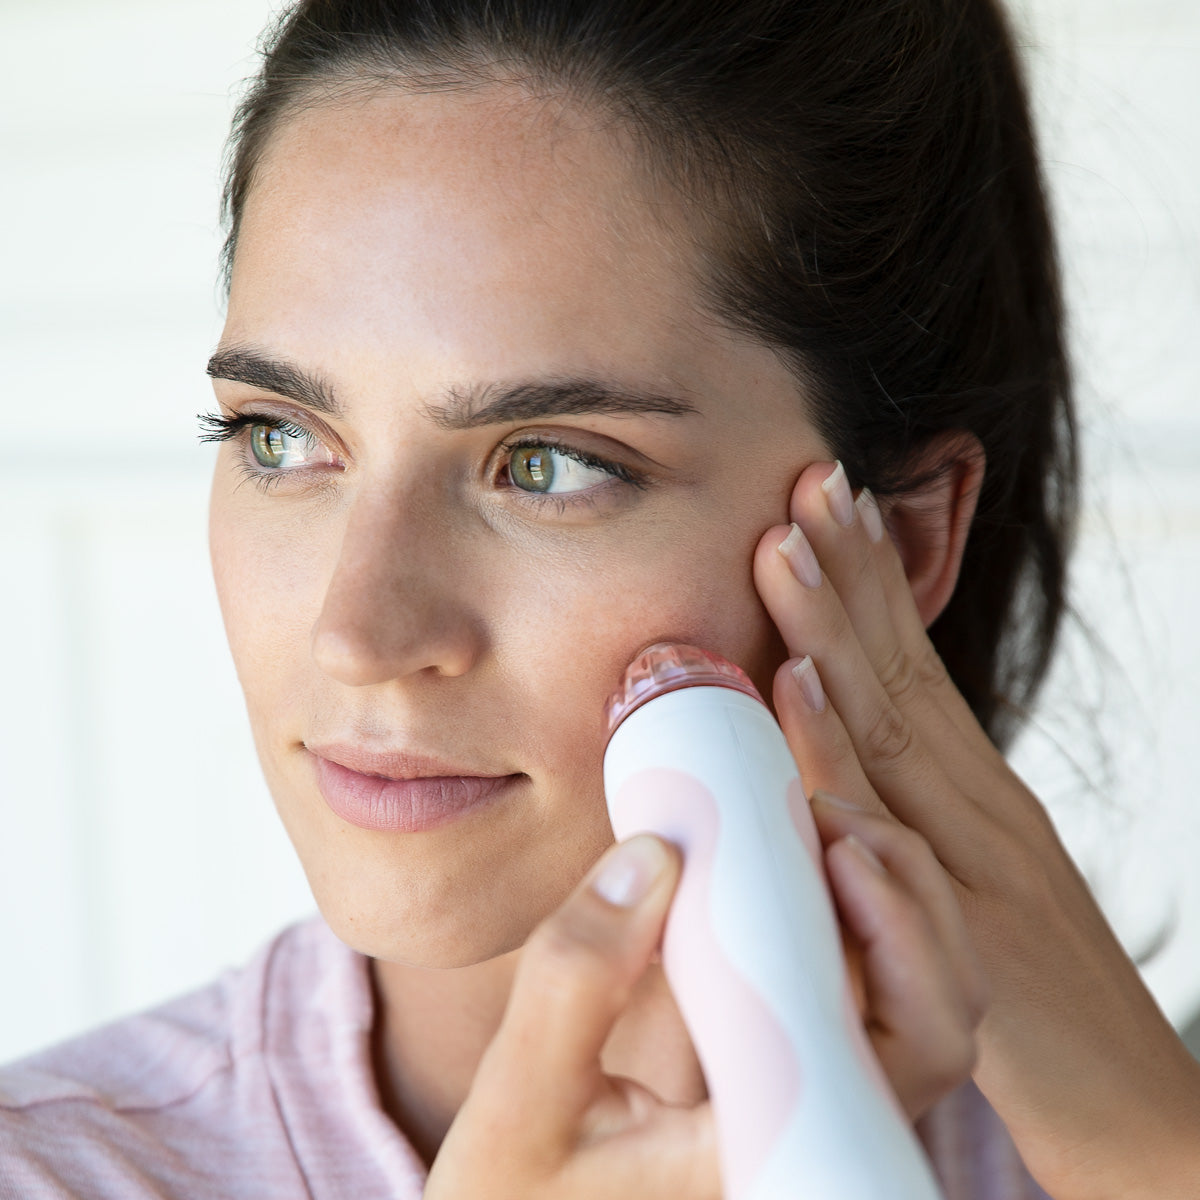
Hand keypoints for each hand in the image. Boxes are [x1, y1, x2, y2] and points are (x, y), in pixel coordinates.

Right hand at [424, 811, 980, 1198]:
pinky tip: (795, 870)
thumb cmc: (518, 1186)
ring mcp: (804, 1116)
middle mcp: (814, 1143)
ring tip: (817, 826)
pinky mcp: (781, 1087)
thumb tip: (656, 854)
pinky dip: (850, 922)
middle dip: (905, 895)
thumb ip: (574, 979)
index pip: (913, 1051)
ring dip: (886, 902)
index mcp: (777, 1154)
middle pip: (939, 1017)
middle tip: (826, 815)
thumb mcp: (521, 1092)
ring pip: (914, 1008)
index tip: (833, 852)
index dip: (902, 936)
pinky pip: (859, 1002)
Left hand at [754, 460, 1199, 1198]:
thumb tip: (837, 765)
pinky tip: (799, 694)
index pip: (914, 670)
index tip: (827, 500)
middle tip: (805, 480)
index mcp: (976, 793)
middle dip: (848, 572)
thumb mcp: (971, 885)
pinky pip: (892, 832)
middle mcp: (983, 807)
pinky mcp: (974, 933)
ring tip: (786, 547)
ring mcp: (982, 862)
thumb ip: (909, 823)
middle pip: (902, 673)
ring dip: (835, 631)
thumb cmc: (1042, 1002)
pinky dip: (843, 757)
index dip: (868, 584)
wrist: (1140, 1116)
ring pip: (898, 727)